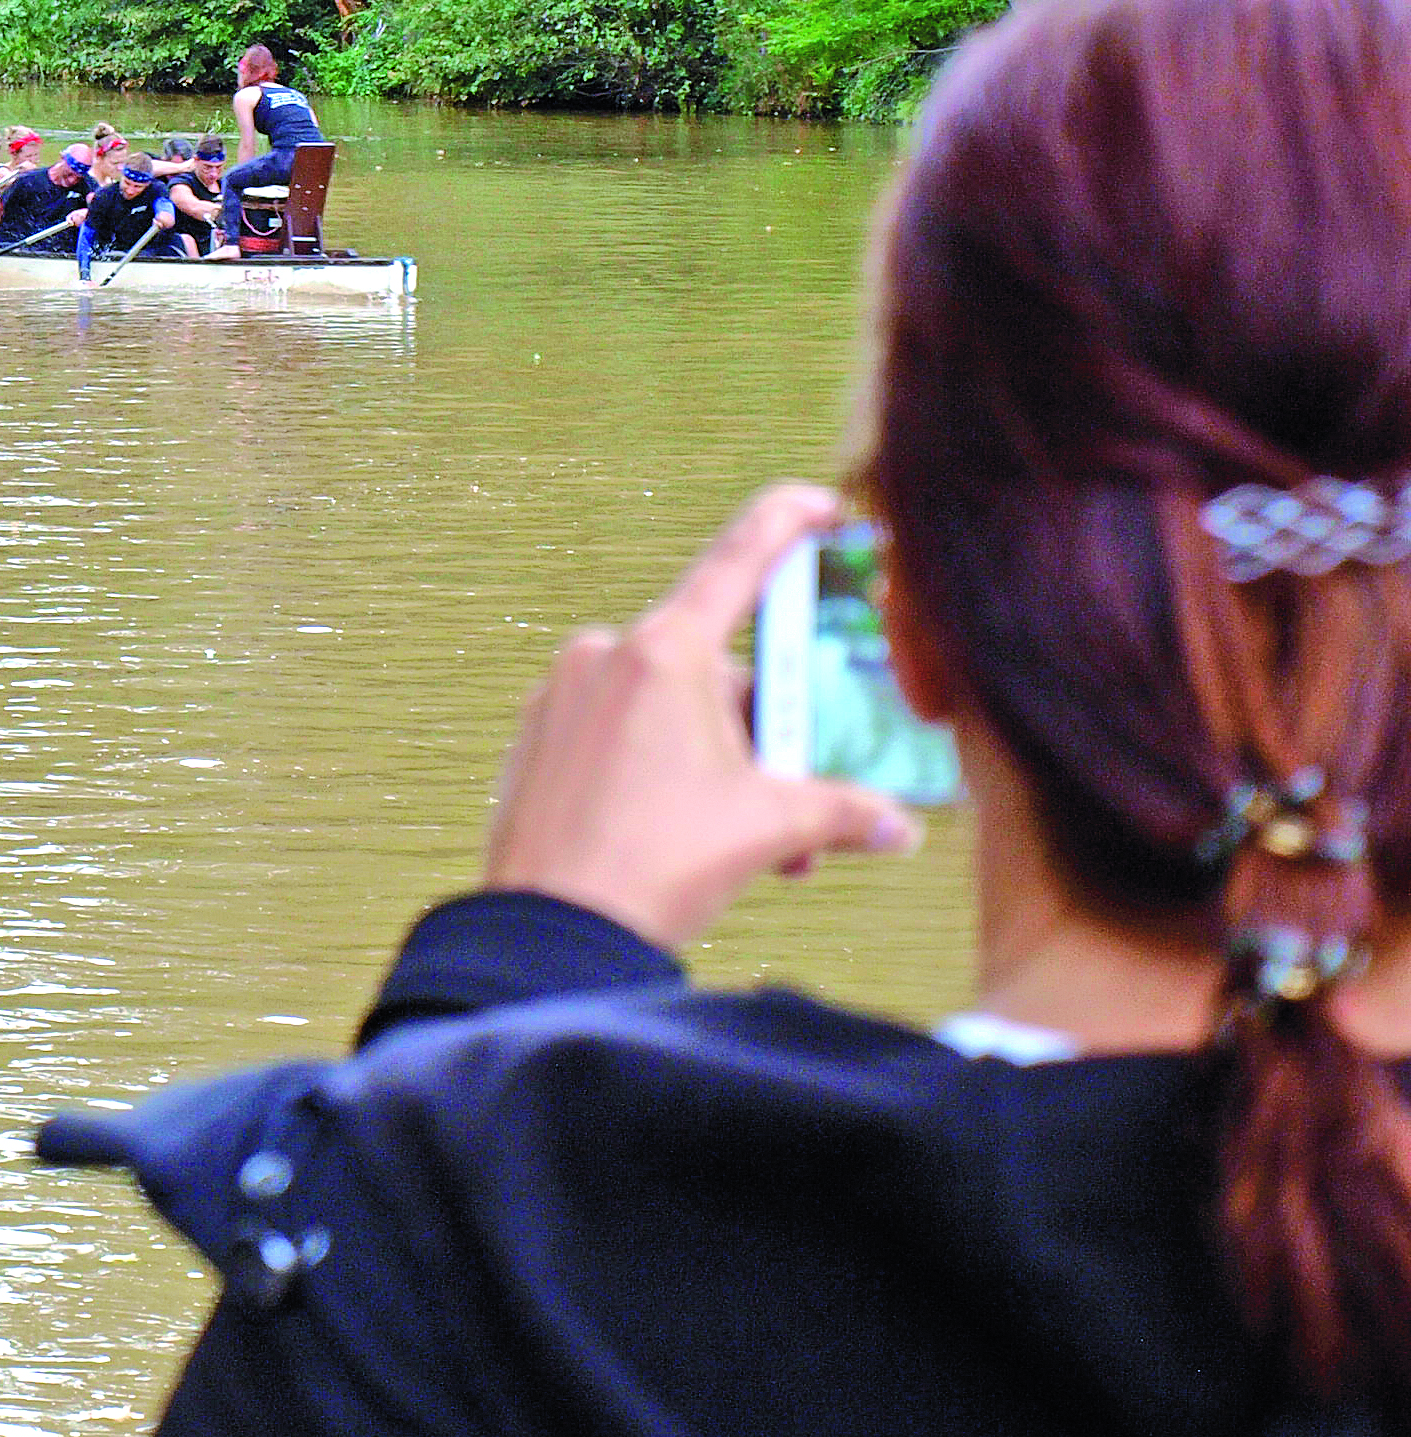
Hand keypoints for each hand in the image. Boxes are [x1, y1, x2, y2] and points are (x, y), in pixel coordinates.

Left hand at [481, 483, 920, 949]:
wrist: (550, 932)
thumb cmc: (651, 866)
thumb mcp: (769, 829)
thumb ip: (845, 811)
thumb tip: (899, 825)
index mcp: (663, 651)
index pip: (740, 558)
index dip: (788, 523)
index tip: (823, 503)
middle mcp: (606, 655)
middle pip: (718, 669)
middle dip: (770, 733)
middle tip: (799, 800)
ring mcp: (563, 695)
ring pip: (673, 712)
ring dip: (724, 767)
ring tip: (754, 845)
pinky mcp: (538, 738)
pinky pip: (623, 735)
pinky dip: (668, 773)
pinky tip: (689, 836)